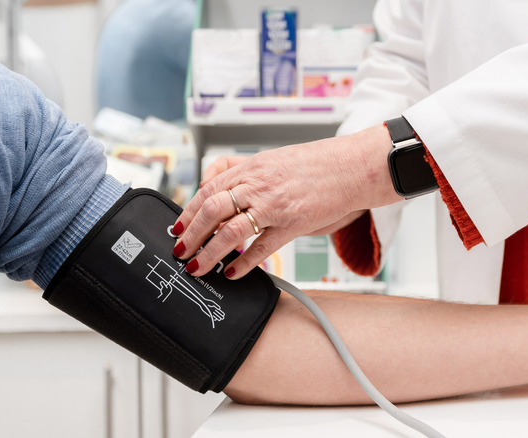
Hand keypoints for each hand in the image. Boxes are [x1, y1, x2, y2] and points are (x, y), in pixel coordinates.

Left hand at [172, 124, 399, 277]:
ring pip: (231, 230)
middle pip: (212, 209)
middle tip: (180, 250)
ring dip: (210, 252)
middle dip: (191, 233)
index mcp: (251, 168)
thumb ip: (242, 171)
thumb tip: (213, 184)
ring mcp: (275, 206)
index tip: (177, 226)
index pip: (209, 190)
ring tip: (197, 267)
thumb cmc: (314, 164)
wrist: (350, 167)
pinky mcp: (293, 225)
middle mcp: (259, 185)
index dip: (188, 211)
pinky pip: (262, 247)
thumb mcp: (272, 159)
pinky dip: (244, 263)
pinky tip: (232, 273)